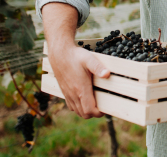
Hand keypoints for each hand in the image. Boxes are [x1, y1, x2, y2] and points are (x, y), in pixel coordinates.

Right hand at [42, 2, 109, 118]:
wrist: (59, 53)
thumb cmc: (75, 56)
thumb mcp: (89, 59)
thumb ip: (98, 67)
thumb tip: (107, 74)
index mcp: (80, 89)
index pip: (89, 110)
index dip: (99, 113)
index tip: (106, 109)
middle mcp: (73, 94)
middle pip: (84, 114)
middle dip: (94, 113)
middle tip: (102, 106)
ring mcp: (67, 94)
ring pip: (77, 111)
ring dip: (86, 111)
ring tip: (95, 103)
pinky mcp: (64, 91)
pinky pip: (71, 106)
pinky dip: (78, 107)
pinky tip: (84, 99)